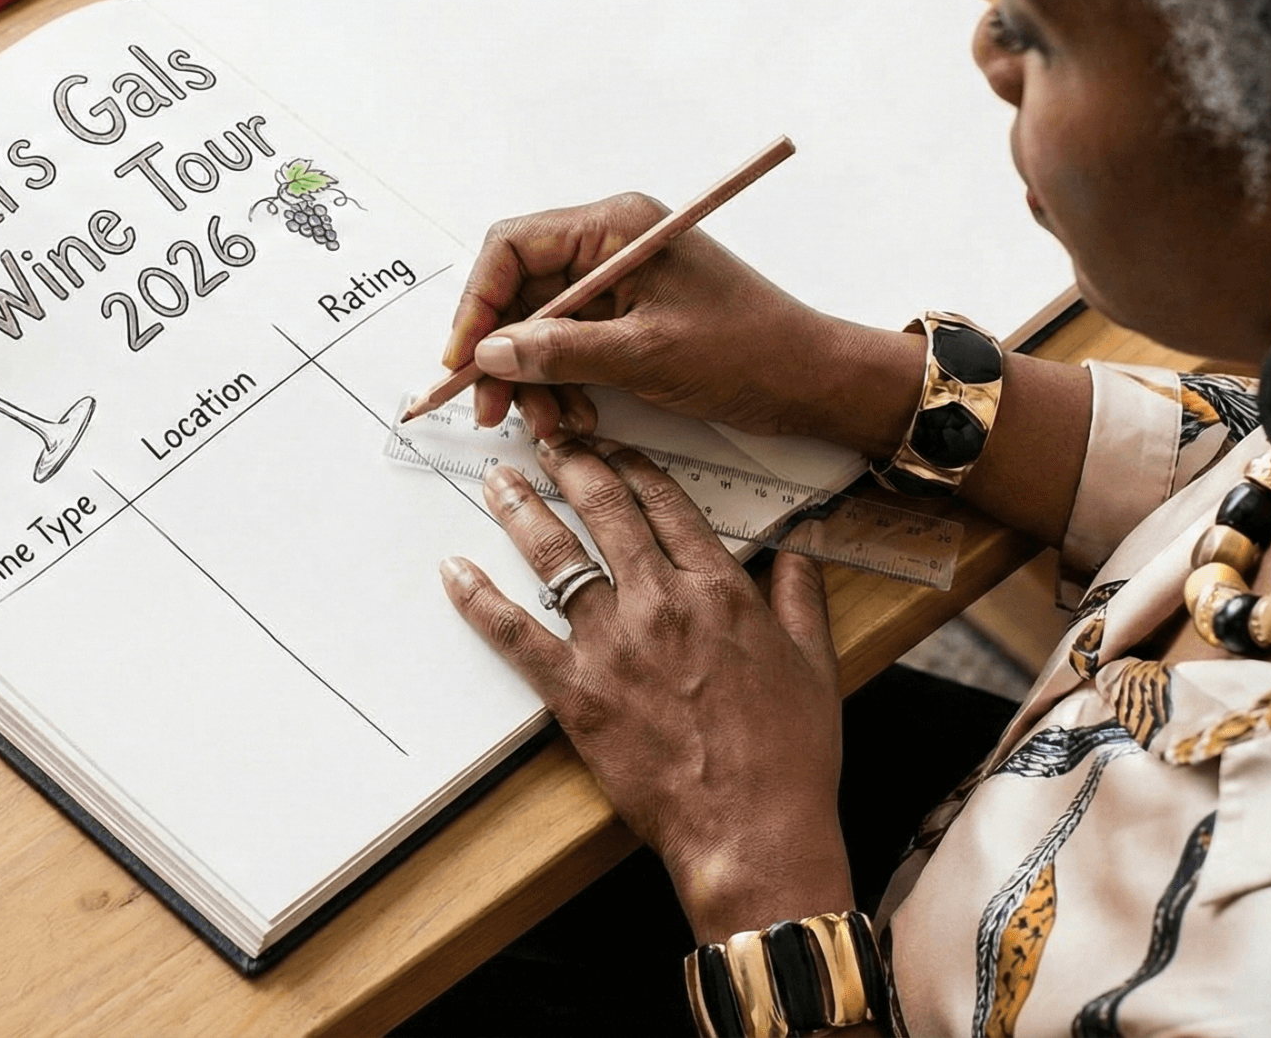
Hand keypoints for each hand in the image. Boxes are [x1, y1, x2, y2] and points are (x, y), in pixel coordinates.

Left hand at [440, 436, 855, 942]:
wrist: (753, 829)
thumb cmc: (787, 756)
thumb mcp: (814, 662)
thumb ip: (801, 593)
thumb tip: (801, 546)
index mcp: (720, 590)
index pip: (668, 504)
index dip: (634, 467)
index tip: (613, 449)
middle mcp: (662, 603)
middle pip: (606, 512)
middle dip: (572, 465)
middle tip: (548, 441)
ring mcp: (614, 646)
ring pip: (557, 556)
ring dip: (522, 510)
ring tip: (500, 481)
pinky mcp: (576, 693)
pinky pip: (516, 635)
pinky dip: (480, 600)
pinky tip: (456, 572)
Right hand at [441, 193, 912, 446]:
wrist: (812, 381)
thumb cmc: (750, 351)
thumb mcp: (646, 355)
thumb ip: (561, 350)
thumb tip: (491, 352)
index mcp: (617, 226)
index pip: (513, 247)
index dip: (477, 304)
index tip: (462, 359)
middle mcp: (612, 244)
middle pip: (521, 289)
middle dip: (503, 352)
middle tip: (492, 408)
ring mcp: (620, 281)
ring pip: (542, 326)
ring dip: (534, 378)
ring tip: (549, 424)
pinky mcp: (629, 317)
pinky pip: (572, 346)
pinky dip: (563, 383)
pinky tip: (576, 417)